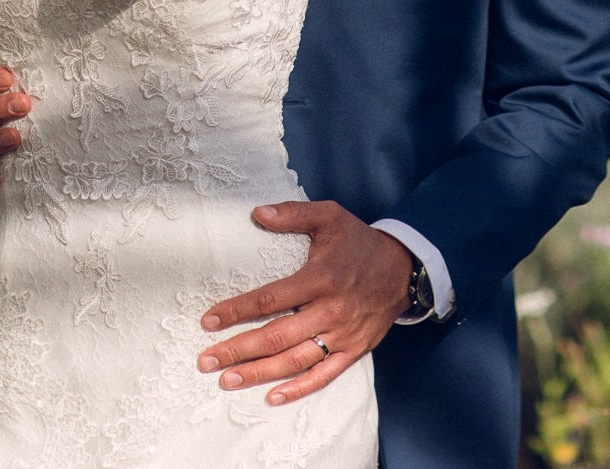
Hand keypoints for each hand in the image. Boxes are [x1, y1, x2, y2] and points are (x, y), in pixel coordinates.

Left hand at [195, 202, 410, 404]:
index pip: (271, 298)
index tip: (209, 321)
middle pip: (277, 336)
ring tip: (227, 380)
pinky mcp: (354, 350)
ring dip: (259, 373)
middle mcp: (331, 310)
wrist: (403, 268)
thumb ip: (293, 214)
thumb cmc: (359, 242)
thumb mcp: (330, 216)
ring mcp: (343, 334)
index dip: (238, 310)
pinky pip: (324, 375)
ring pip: (295, 360)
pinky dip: (298, 389)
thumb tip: (257, 213)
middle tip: (206, 360)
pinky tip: (272, 397)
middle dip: (238, 350)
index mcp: (321, 278)